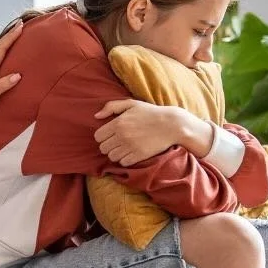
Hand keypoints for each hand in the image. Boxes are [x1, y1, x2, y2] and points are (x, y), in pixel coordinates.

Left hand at [93, 101, 208, 165]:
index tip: (110, 135)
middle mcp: (122, 136)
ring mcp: (130, 147)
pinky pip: (123, 163)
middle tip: (118, 142)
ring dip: (116, 153)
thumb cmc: (150, 113)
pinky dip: (125, 159)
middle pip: (103, 148)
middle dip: (109, 145)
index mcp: (118, 123)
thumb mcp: (131, 104)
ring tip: (124, 148)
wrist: (171, 125)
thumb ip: (111, 107)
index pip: (98, 136)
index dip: (103, 136)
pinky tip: (131, 153)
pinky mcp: (138, 156)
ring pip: (112, 157)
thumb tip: (96, 116)